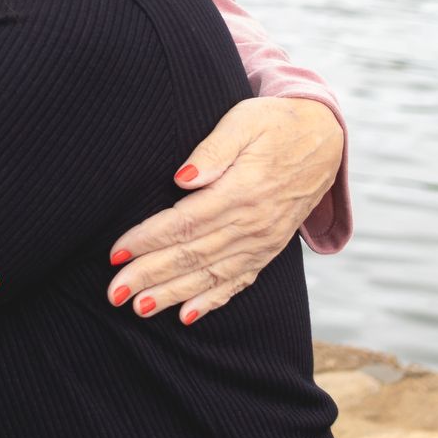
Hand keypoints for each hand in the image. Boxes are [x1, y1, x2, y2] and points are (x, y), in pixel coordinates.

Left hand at [106, 97, 342, 324]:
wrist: (323, 139)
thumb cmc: (274, 124)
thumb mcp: (244, 121)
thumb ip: (214, 149)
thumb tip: (182, 178)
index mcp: (242, 192)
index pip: (184, 223)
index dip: (148, 240)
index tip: (116, 253)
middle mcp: (252, 224)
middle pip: (192, 255)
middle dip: (149, 275)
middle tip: (114, 292)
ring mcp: (262, 242)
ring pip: (210, 275)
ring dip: (173, 294)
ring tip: (139, 308)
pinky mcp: (268, 249)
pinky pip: (238, 281)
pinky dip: (212, 301)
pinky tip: (187, 316)